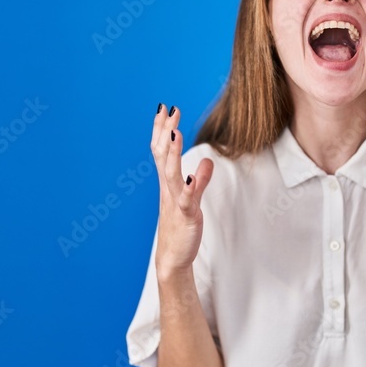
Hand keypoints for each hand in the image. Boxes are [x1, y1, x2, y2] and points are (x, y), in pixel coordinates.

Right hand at [150, 104, 213, 272]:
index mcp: (167, 183)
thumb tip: (206, 160)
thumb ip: (196, 179)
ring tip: (176, 132)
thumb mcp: (187, 199)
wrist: (172, 258)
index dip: (161, 129)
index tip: (164, 108)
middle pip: (163, 156)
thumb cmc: (179, 227)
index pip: (160, 151)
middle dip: (166, 131)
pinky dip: (191, 186)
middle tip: (170, 109)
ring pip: (171, 173)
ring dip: (173, 152)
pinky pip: (188, 199)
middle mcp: (168, 189)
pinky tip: (196, 173)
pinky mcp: (186, 215)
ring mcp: (175, 201)